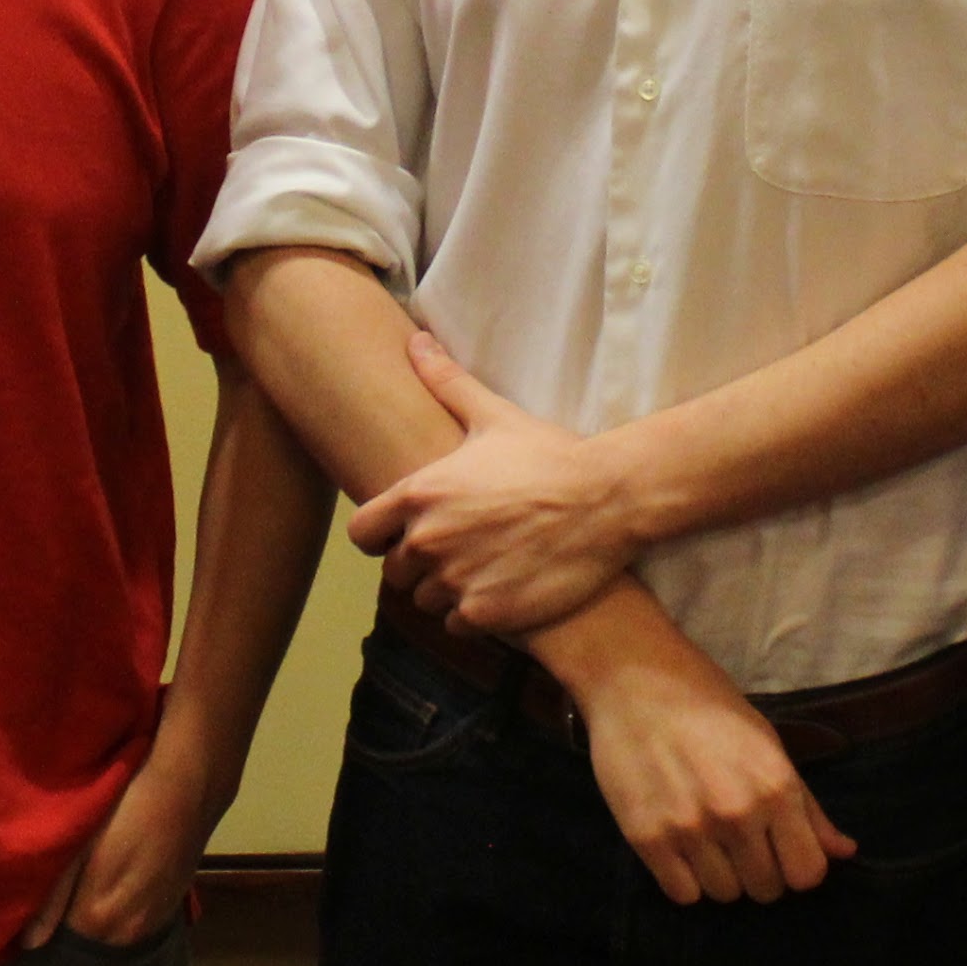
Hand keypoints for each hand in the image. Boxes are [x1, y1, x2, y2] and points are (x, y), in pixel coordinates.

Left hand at [31, 721, 226, 948]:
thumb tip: (28, 944)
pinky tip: (116, 892)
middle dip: (71, 934)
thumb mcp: (80, 845)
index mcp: (98, 919)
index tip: (35, 919)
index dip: (46, 933)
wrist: (188, 790)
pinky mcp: (171, 913)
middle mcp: (128, 934)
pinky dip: (121, 920)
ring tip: (85, 898)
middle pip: (89, 948)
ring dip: (99, 928)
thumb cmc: (125, 810)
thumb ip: (52, 898)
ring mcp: (154, 926)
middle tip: (56, 907)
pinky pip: (136, 930)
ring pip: (114, 940)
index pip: (60, 949)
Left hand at [347, 334, 640, 638]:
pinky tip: (501, 589)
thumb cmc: (549, 455)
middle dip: (421, 563)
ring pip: (426, 601)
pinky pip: (455, 625)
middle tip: (461, 547)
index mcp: (420, 494)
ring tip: (484, 567)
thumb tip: (417, 340)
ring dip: (446, 590)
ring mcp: (455, 580)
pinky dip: (473, 614)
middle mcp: (428, 540)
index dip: (380, 535)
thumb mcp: (494, 415)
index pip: (362, 532)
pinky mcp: (484, 613)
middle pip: (396, 571)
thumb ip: (446, 383)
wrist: (604, 500)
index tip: (404, 533)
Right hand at [556, 637, 856, 904]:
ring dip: (721, 875)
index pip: (807, 873)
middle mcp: (737, 813)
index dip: (798, 865)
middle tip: (741, 841)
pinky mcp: (646, 837)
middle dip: (759, 870)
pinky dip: (684, 878)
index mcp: (776, 787)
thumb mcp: (768, 744)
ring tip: (708, 839)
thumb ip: (807, 805)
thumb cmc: (708, 705)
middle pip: (766, 889)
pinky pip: (682, 894)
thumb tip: (845, 852)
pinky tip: (680, 845)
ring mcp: (689, 828)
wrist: (634, 678)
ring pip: (723, 895)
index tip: (781, 849)